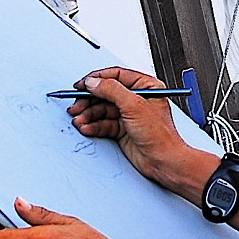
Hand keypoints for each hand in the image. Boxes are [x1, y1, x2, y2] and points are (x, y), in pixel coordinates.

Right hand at [67, 67, 204, 195]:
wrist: (163, 162)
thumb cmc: (160, 135)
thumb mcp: (134, 106)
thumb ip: (112, 91)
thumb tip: (94, 82)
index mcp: (146, 86)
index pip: (116, 76)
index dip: (97, 79)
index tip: (82, 84)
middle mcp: (137, 99)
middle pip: (106, 93)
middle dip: (89, 100)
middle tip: (76, 105)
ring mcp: (129, 115)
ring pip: (102, 110)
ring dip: (88, 115)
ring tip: (79, 120)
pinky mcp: (122, 129)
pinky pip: (103, 124)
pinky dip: (93, 126)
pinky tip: (87, 128)